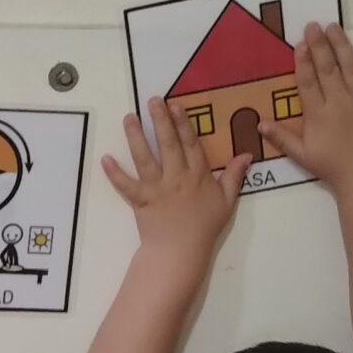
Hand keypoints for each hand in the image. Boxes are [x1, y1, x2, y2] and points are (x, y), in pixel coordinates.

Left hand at [101, 97, 253, 254]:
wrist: (181, 252)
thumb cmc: (204, 227)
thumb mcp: (226, 201)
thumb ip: (234, 176)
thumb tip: (247, 154)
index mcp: (198, 175)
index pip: (191, 144)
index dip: (183, 124)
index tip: (176, 105)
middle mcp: (177, 177)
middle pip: (168, 144)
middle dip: (160, 120)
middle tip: (152, 100)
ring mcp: (157, 188)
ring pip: (145, 158)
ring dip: (136, 137)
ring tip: (129, 117)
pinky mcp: (141, 200)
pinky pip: (126, 185)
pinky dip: (114, 173)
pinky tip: (105, 159)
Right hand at [262, 25, 352, 192]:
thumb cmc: (332, 167)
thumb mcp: (302, 155)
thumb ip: (281, 137)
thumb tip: (259, 123)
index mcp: (318, 113)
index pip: (308, 81)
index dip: (303, 62)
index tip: (299, 44)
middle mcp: (340, 100)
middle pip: (327, 68)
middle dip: (319, 45)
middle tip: (313, 25)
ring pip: (350, 66)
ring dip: (342, 45)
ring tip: (334, 26)